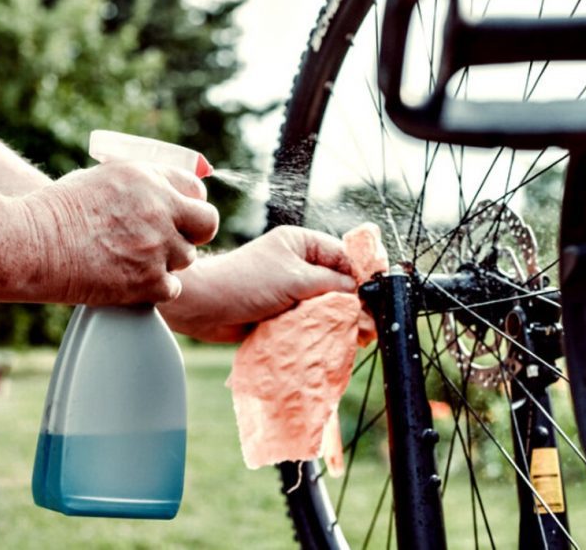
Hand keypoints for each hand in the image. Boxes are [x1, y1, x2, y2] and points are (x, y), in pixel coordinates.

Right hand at [19, 160, 218, 304]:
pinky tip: (131, 281)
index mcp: (146, 177)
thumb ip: (136, 185)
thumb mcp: (99, 179)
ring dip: (168, 262)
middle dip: (193, 232)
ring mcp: (157, 246)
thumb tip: (158, 192)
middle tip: (171, 241)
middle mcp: (159, 208)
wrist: (30, 244)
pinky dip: (156, 289)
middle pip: (207, 223)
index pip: (195, 188)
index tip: (178, 214)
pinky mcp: (149, 280)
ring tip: (134, 261)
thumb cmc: (53, 212)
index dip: (187, 204)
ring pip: (187, 258)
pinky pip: (172, 287)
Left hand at [160, 226, 356, 341]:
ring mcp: (292, 290)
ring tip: (358, 337)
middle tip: (370, 326)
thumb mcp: (295, 279)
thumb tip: (361, 294)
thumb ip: (332, 285)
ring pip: (327, 306)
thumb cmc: (245, 283)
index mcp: (303, 244)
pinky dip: (324, 331)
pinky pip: (312, 321)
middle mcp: (300, 265)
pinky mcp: (284, 313)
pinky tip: (338, 341)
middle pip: (340, 284)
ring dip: (341, 320)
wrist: (205, 308)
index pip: (344, 256)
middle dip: (355, 304)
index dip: (363, 276)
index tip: (380, 296)